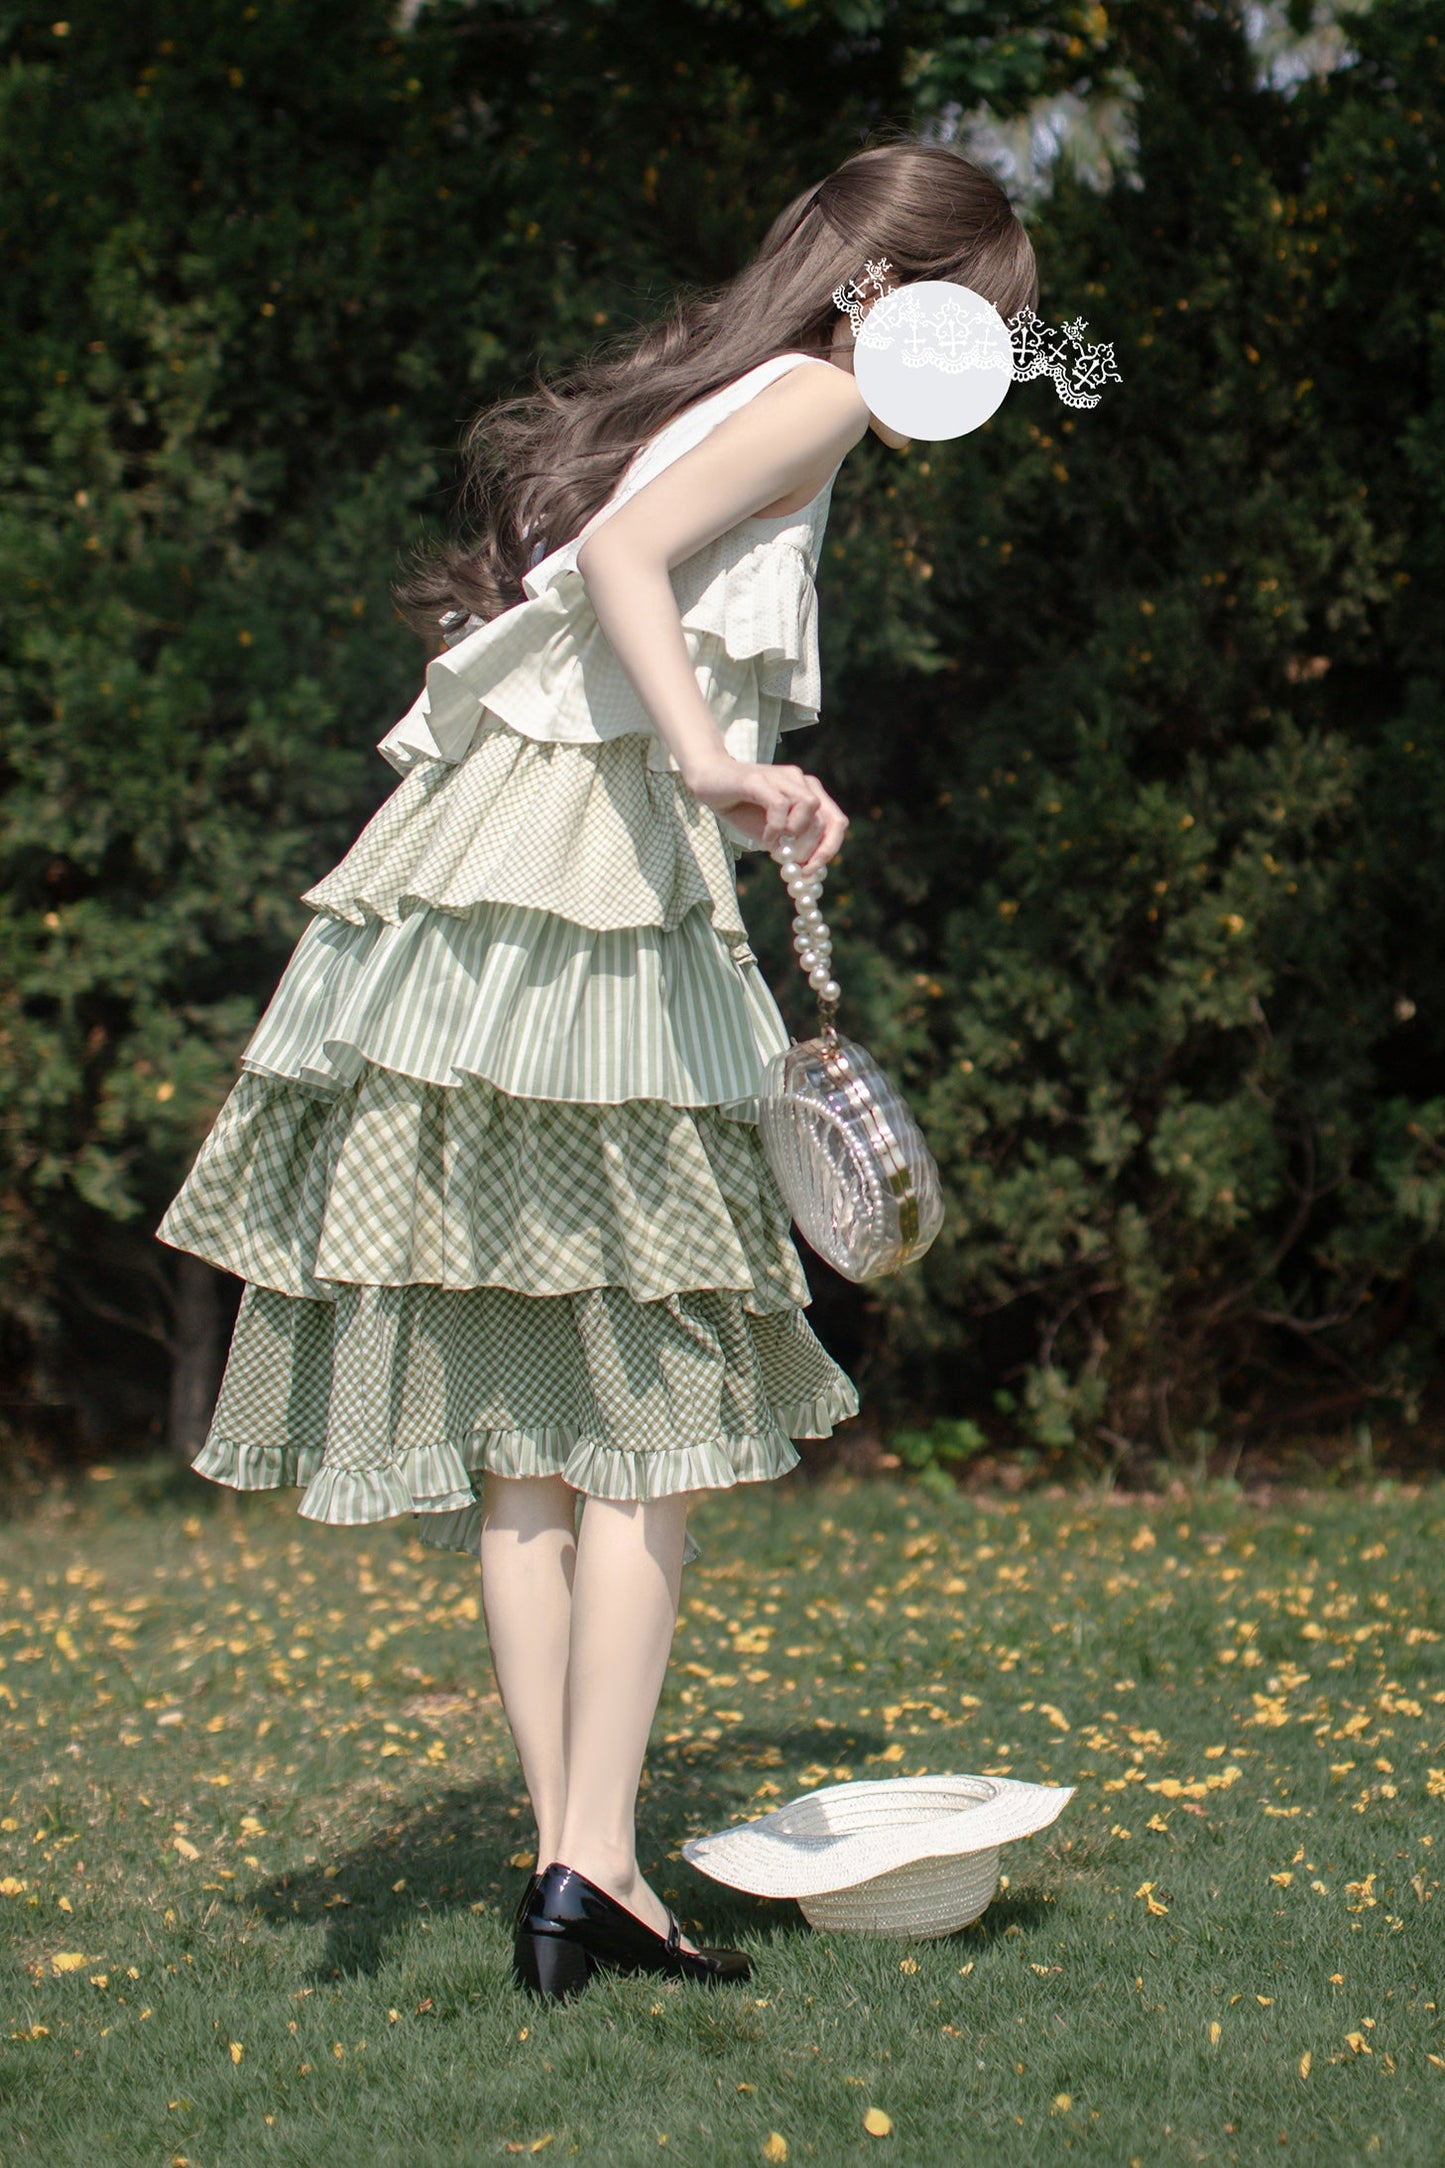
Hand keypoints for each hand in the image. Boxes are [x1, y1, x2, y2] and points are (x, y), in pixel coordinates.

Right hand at [683, 754, 848, 877]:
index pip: (836, 822)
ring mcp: (782, 777)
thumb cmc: (743, 809)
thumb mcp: (773, 835)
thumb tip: (809, 873)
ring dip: (796, 835)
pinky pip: (780, 805)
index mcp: (810, 793)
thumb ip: (791, 848)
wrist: (710, 782)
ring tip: (776, 846)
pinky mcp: (761, 779)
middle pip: (826, 818)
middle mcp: (801, 781)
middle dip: (811, 849)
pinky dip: (775, 828)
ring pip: (810, 806)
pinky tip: (765, 838)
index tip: (811, 871)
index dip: (829, 849)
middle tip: (792, 864)